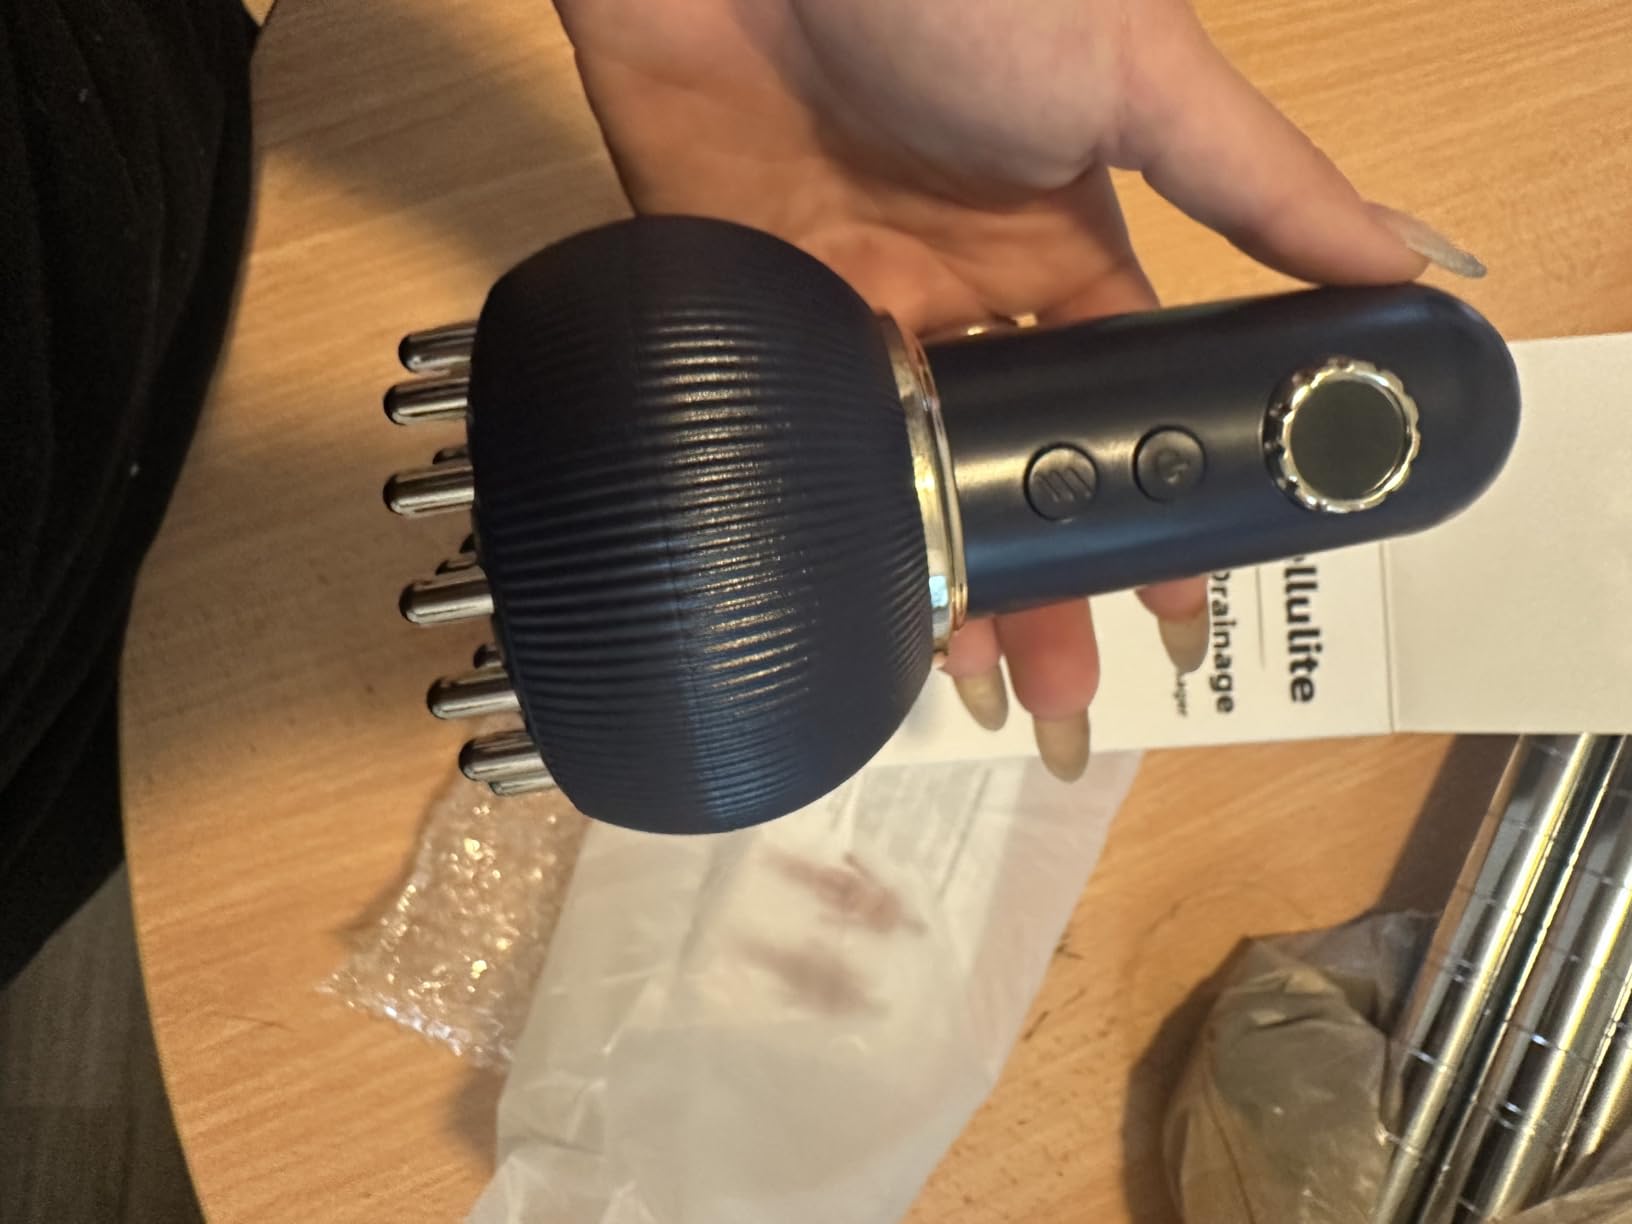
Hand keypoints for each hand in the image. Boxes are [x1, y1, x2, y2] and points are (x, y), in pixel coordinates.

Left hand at [551, 0, 1478, 776]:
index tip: (1174, 613)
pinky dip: (817, 511)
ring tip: (972, 680)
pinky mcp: (742, 301)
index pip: (1119, 405)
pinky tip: (846, 590)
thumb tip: (1407, 265)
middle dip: (1043, 578)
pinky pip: (785, 431)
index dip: (1147, 507)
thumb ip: (1258, 183)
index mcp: (1061, 244)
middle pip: (1007, 466)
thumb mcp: (1141, 77)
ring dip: (937, 573)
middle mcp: (959, 290)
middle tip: (1063, 693)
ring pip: (904, 472)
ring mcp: (847, 300)